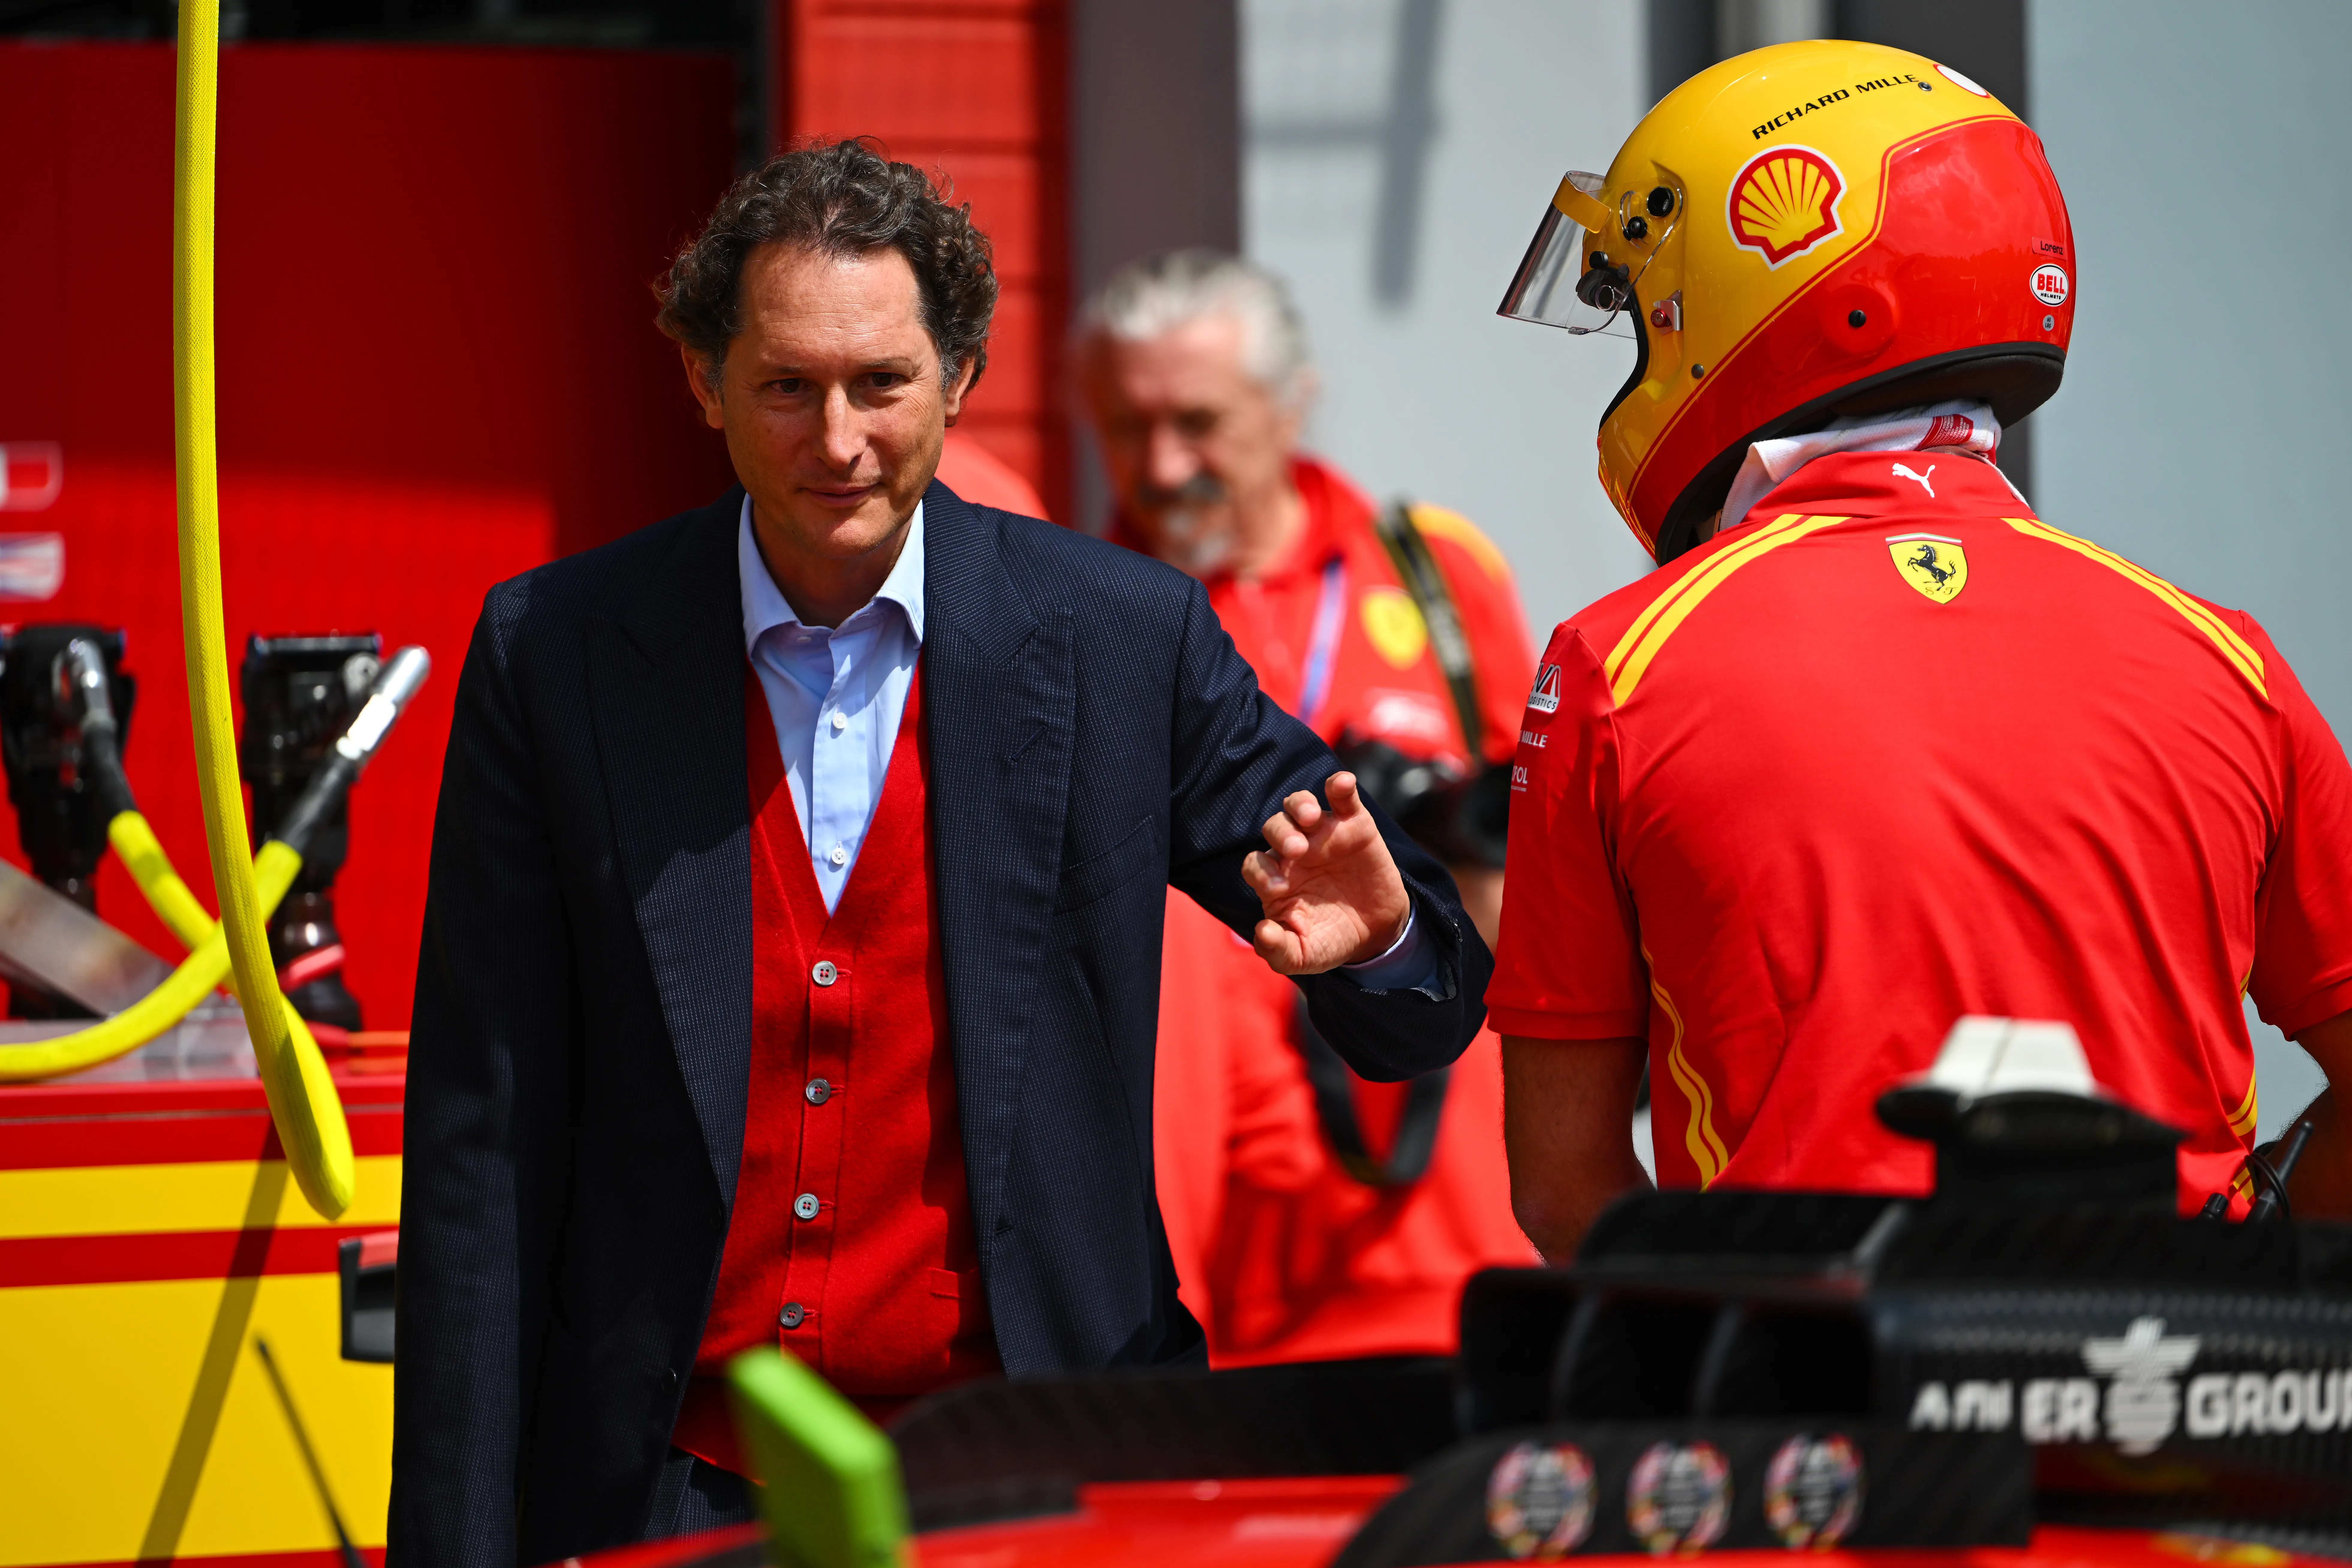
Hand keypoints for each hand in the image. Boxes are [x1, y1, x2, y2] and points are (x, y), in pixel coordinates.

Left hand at [1241, 772, 1412, 974]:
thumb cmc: (1330, 939)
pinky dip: (1340, 786)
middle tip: (1297, 850)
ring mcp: (1323, 834)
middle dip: (1281, 834)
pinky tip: (1343, 784)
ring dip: (1300, 806)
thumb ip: (1278, 951)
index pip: (1255, 863)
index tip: (1277, 888)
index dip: (1260, 871)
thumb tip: (1261, 931)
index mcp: (1276, 878)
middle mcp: (1294, 852)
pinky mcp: (1354, 824)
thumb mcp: (1304, 956)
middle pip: (1274, 827)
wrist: (1376, 933)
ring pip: (1299, 805)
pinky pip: (1342, 797)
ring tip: (1310, 819)